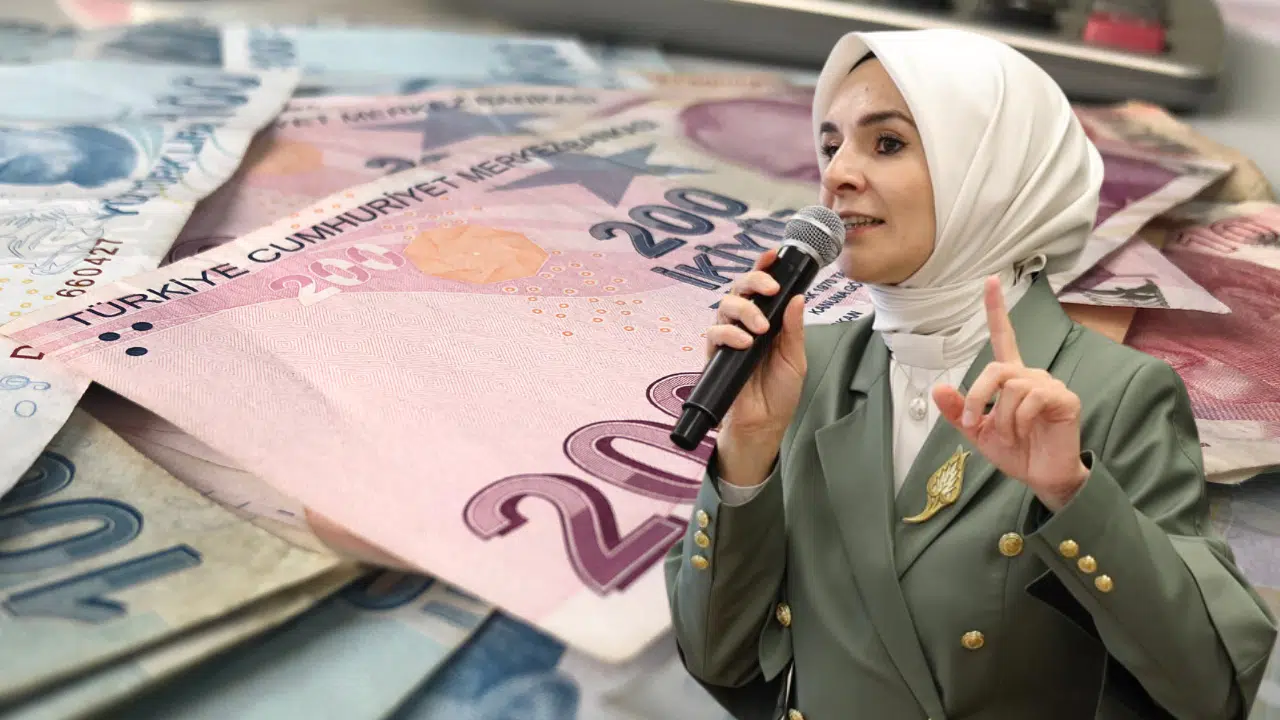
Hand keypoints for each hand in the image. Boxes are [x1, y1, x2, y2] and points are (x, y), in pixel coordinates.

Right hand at [705, 248, 807, 485]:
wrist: (764, 425)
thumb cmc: (779, 393)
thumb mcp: (796, 358)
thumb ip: (794, 329)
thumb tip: (797, 298)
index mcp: (767, 321)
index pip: (762, 288)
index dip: (764, 268)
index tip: (773, 255)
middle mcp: (745, 325)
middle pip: (739, 288)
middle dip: (754, 281)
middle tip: (770, 288)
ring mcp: (729, 338)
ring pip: (725, 306)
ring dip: (744, 310)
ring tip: (760, 328)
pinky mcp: (716, 355)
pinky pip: (714, 333)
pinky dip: (729, 333)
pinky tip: (744, 342)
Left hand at [931, 277, 1088, 511]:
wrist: (1041, 477)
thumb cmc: (1015, 451)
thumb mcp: (977, 431)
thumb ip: (958, 410)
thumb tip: (937, 386)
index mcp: (1010, 378)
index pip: (1003, 337)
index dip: (997, 309)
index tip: (991, 281)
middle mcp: (1031, 375)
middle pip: (995, 369)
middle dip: (978, 397)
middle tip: (975, 423)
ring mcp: (1049, 385)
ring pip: (1012, 386)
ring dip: (1002, 418)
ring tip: (1010, 436)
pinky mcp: (1064, 399)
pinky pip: (1032, 398)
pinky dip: (1020, 420)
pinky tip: (1027, 433)